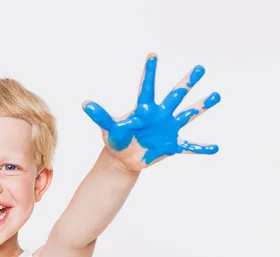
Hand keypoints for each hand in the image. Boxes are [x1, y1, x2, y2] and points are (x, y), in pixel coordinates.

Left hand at [82, 52, 220, 171]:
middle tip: (200, 68)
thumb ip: (101, 117)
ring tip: (216, 96)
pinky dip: (201, 148)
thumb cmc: (116, 140)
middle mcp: (160, 115)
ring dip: (201, 106)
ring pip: (188, 115)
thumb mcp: (109, 129)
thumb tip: (85, 104)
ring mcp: (168, 129)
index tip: (152, 54)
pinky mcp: (172, 145)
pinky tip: (215, 148)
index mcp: (144, 110)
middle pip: (175, 95)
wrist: (123, 159)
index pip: (147, 87)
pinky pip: (189, 147)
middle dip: (188, 82)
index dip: (149, 72)